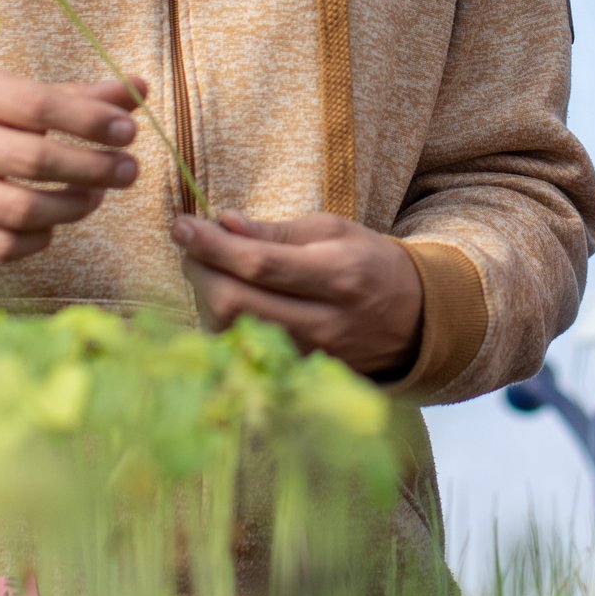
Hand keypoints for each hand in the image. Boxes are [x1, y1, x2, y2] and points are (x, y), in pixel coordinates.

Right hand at [0, 66, 139, 261]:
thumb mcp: (2, 93)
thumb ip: (72, 94)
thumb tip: (138, 89)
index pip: (38, 105)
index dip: (90, 120)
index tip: (128, 132)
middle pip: (34, 160)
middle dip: (93, 167)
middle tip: (128, 171)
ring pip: (22, 210)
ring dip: (73, 206)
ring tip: (95, 196)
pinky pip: (2, 247)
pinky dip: (39, 239)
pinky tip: (53, 223)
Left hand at [172, 211, 424, 377]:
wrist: (413, 320)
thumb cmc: (368, 264)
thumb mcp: (332, 231)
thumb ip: (274, 231)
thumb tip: (222, 222)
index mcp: (338, 275)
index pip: (259, 264)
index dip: (212, 245)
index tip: (182, 225)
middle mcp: (324, 321)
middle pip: (236, 303)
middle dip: (199, 271)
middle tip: (190, 246)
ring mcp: (309, 355)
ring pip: (231, 333)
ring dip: (205, 297)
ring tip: (209, 270)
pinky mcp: (298, 373)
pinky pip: (241, 352)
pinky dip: (220, 323)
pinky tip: (224, 299)